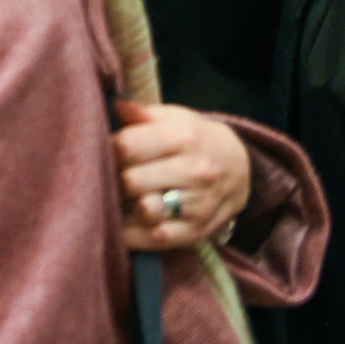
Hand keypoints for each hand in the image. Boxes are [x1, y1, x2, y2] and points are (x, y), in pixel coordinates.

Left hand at [112, 100, 251, 250]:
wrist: (239, 168)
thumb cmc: (192, 138)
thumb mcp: (173, 117)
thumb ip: (141, 113)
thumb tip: (115, 104)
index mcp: (182, 138)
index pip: (127, 146)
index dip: (108, 149)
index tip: (105, 151)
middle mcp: (194, 172)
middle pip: (132, 181)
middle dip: (115, 179)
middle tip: (112, 177)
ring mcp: (198, 204)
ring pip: (145, 211)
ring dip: (126, 207)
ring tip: (121, 198)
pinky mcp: (197, 231)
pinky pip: (158, 239)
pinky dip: (136, 236)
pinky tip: (124, 225)